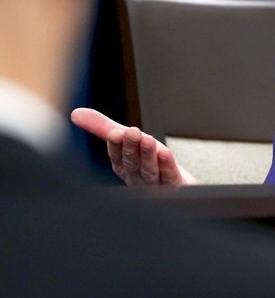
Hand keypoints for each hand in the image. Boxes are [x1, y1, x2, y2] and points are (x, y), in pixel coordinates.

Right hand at [70, 108, 196, 186]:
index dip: (115, 146)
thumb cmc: (149, 160)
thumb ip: (103, 127)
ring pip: (149, 169)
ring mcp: (156, 183)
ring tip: (147, 139)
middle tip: (131, 132)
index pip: (116, 156)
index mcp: (124, 166)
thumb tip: (76, 113)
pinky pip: (169, 175)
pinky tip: (165, 154)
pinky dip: (166, 165)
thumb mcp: (127, 139)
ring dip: (147, 155)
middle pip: (132, 163)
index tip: (114, 133)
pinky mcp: (175, 184)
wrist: (176, 185)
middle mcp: (138, 176)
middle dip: (130, 148)